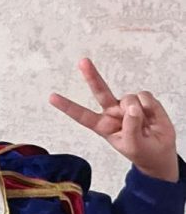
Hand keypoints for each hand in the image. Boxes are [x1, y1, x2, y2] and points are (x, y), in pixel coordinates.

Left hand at [49, 58, 178, 181]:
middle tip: (82, 61)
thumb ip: (130, 128)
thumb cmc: (141, 151)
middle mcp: (112, 111)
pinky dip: (151, 107)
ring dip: (140, 113)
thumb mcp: (132, 146)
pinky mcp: (144, 99)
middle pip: (100, 91)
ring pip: (129, 99)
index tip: (52, 97)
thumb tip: (133, 107)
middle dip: (92, 76)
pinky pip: (145, 96)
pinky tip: (152, 117)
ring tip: (145, 126)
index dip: (67, 107)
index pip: (82, 115)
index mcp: (103, 126)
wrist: (161, 151)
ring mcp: (128, 104)